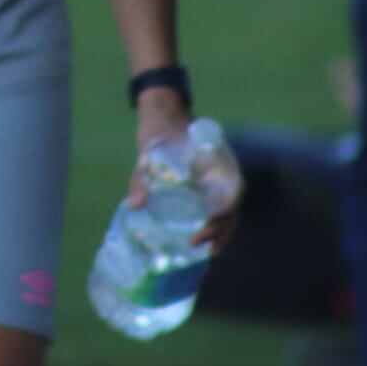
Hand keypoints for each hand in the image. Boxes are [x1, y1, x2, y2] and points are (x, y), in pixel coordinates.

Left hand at [128, 90, 239, 254]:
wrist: (163, 113)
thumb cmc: (159, 130)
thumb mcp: (148, 152)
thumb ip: (141, 176)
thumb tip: (135, 204)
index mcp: (216, 164)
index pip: (230, 196)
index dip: (222, 218)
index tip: (205, 232)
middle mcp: (222, 173)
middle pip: (231, 209)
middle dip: (221, 232)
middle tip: (204, 250)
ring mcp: (217, 179)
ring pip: (227, 211)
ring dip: (220, 232)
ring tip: (207, 252)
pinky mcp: (206, 185)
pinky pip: (216, 206)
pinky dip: (214, 224)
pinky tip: (202, 240)